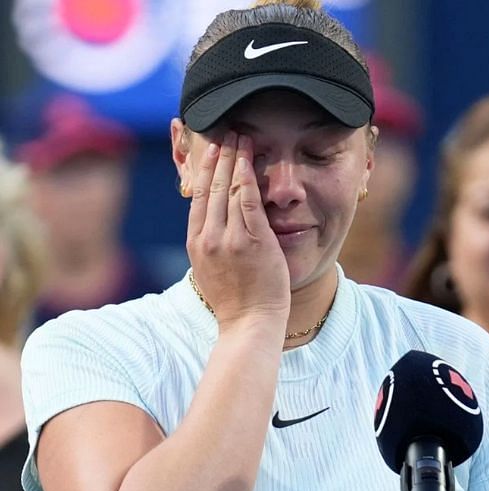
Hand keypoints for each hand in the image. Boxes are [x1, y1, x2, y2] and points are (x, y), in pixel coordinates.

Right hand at [186, 132, 289, 330]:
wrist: (249, 322)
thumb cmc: (237, 301)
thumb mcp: (213, 270)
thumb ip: (212, 246)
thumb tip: (213, 227)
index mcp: (197, 243)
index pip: (198, 197)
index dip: (204, 169)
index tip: (209, 148)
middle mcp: (208, 237)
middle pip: (210, 186)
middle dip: (218, 155)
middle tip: (225, 130)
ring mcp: (228, 238)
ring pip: (227, 188)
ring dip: (233, 158)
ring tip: (239, 136)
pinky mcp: (252, 240)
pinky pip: (248, 201)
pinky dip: (247, 176)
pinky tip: (249, 158)